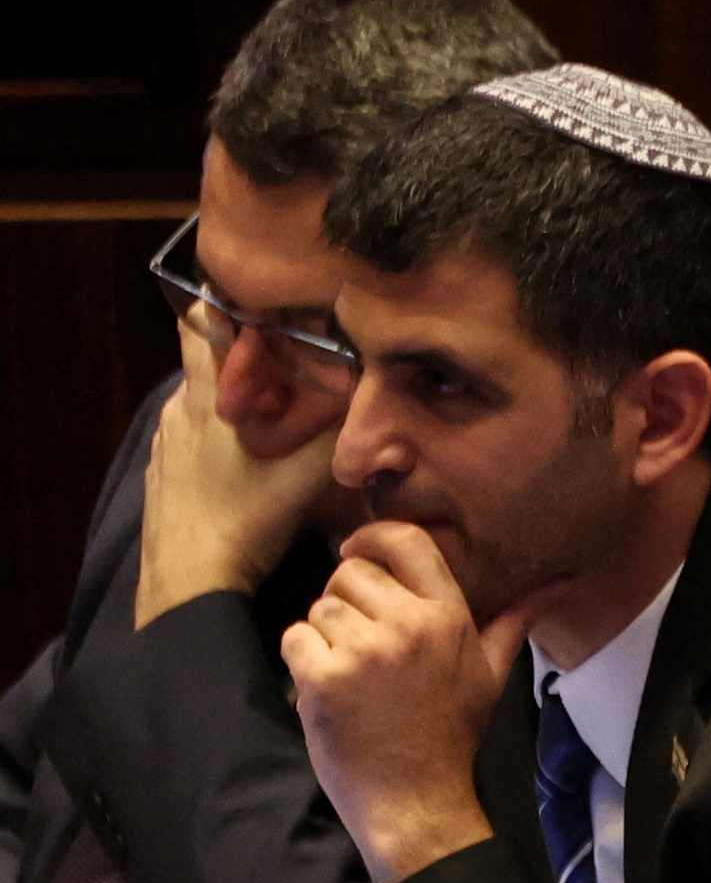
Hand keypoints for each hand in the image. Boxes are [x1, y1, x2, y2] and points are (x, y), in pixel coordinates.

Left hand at [135, 325, 334, 628]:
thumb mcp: (303, 480)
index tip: (260, 300)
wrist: (187, 582)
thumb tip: (375, 407)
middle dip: (242, 357)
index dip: (225, 304)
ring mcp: (166, 445)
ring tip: (274, 412)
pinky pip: (193, 437)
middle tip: (287, 361)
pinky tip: (246, 462)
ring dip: (232, 400)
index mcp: (205, 399)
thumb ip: (338, 439)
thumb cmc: (242, 523)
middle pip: (206, 363)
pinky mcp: (164, 475)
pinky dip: (218, 435)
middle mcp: (179, 411)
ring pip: (201, 402)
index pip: (200, 322)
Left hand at [279, 519, 535, 882]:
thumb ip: (514, 622)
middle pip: (350, 573)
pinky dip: (302, 660)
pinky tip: (330, 688)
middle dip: (347, 602)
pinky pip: (295, 638)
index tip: (358, 553)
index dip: (372, 538)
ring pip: (320, 607)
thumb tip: (558, 587)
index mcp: (448, 618)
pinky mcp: (324, 677)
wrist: (416, 800)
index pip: (405, 540)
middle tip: (365, 646)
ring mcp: (365, 652)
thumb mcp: (492, 675)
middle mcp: (408, 627)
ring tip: (354, 675)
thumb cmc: (451, 735)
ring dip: (326, 636)